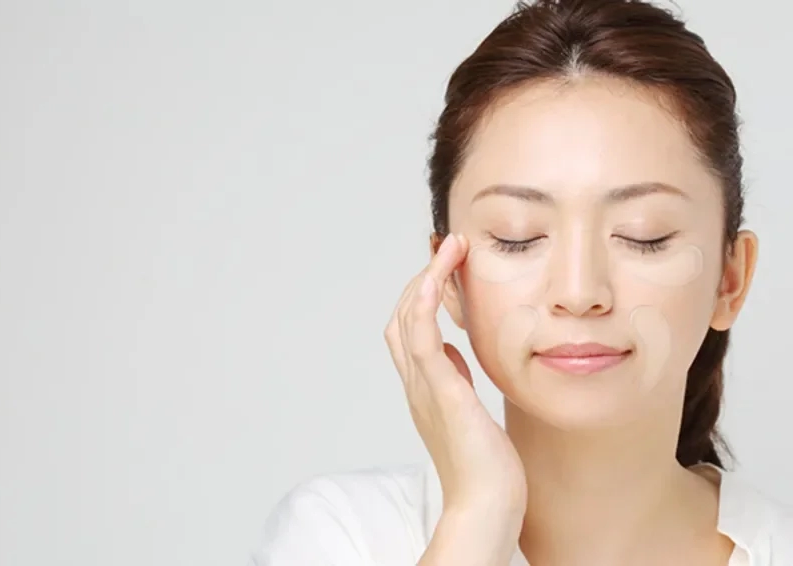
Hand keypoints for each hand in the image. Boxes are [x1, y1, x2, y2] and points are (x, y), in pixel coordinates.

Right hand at [384, 232, 526, 561]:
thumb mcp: (468, 409)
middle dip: (423, 277)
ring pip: (409, 318)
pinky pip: (423, 337)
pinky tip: (440, 276)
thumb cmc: (485, 464)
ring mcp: (425, 386)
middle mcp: (417, 382)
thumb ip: (454, 379)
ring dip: (427, 277)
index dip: (423, 292)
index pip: (410, 327)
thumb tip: (454, 351)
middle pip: (402, 315)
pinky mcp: (441, 392)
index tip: (449, 266)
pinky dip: (427, 302)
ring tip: (450, 248)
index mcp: (424, 385)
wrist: (487, 504)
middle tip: (449, 248)